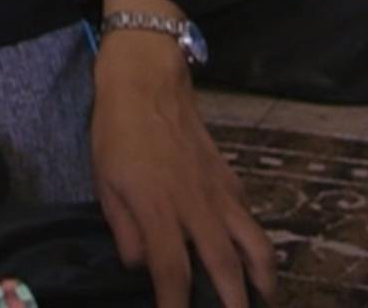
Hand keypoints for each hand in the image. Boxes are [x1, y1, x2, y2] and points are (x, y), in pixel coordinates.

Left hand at [91, 30, 275, 307]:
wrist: (148, 82)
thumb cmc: (118, 132)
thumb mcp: (104, 182)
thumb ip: (123, 229)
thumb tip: (138, 265)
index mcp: (158, 209)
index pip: (172, 272)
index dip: (177, 305)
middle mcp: (195, 206)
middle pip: (224, 266)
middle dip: (234, 301)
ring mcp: (219, 192)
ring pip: (254, 243)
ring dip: (262, 278)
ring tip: (262, 299)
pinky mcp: (231, 179)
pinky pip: (250, 219)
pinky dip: (256, 245)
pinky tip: (250, 257)